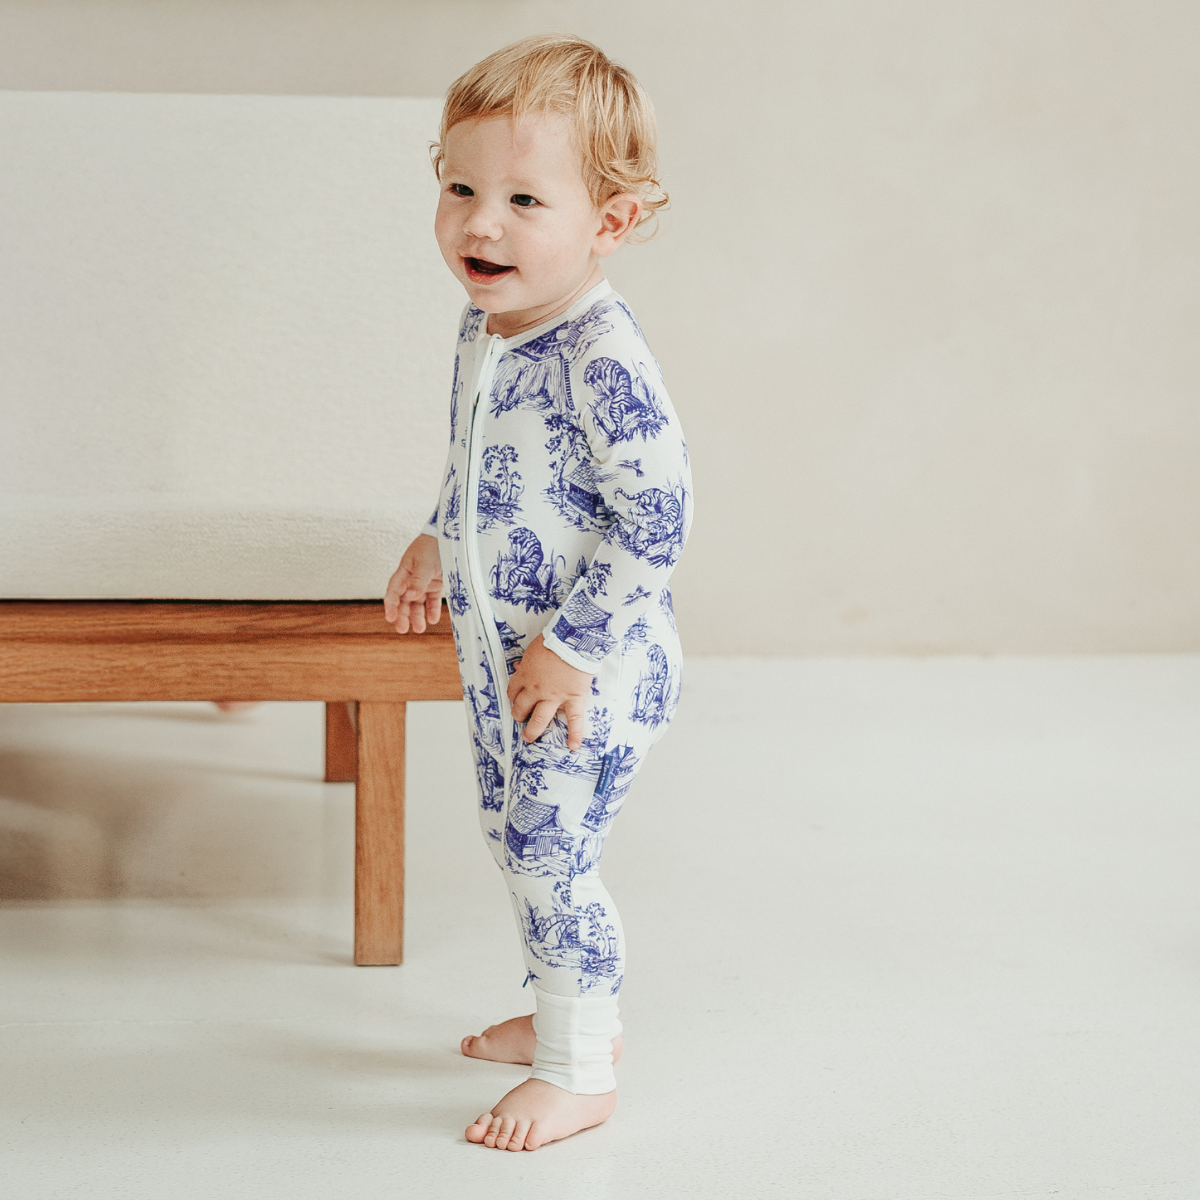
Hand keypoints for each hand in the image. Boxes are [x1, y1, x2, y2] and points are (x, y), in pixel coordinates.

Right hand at [383, 534, 443, 633]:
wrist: (451, 537)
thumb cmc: (433, 546)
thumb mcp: (424, 563)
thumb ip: (418, 580)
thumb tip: (410, 597)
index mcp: (404, 572)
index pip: (393, 591)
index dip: (390, 605)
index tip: (390, 618)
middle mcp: (411, 579)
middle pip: (403, 601)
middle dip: (402, 615)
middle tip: (402, 629)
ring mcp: (424, 582)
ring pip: (417, 603)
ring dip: (417, 616)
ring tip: (420, 629)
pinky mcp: (437, 584)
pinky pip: (432, 600)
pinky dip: (432, 609)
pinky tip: (433, 619)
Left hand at [507, 635, 593, 749]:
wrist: (573, 641)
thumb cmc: (553, 640)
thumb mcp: (532, 649)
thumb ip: (526, 662)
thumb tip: (519, 666)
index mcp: (525, 676)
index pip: (513, 691)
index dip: (514, 697)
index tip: (516, 699)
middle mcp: (536, 690)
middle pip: (522, 707)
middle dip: (519, 715)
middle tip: (520, 719)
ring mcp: (554, 697)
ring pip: (540, 718)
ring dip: (532, 730)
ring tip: (528, 738)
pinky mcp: (573, 699)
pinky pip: (574, 719)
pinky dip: (575, 734)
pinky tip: (573, 746)